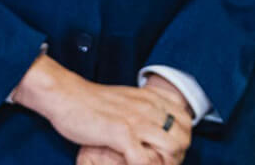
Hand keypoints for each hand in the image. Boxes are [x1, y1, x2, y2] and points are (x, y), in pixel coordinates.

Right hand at [12, 55, 188, 164]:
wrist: (68, 96)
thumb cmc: (94, 102)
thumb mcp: (129, 98)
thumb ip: (145, 107)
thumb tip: (157, 123)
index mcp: (153, 98)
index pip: (186, 120)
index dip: (183, 138)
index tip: (171, 151)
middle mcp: (150, 108)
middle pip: (183, 136)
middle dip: (178, 156)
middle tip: (163, 164)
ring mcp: (137, 120)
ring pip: (170, 148)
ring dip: (165, 164)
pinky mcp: (121, 134)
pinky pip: (144, 159)